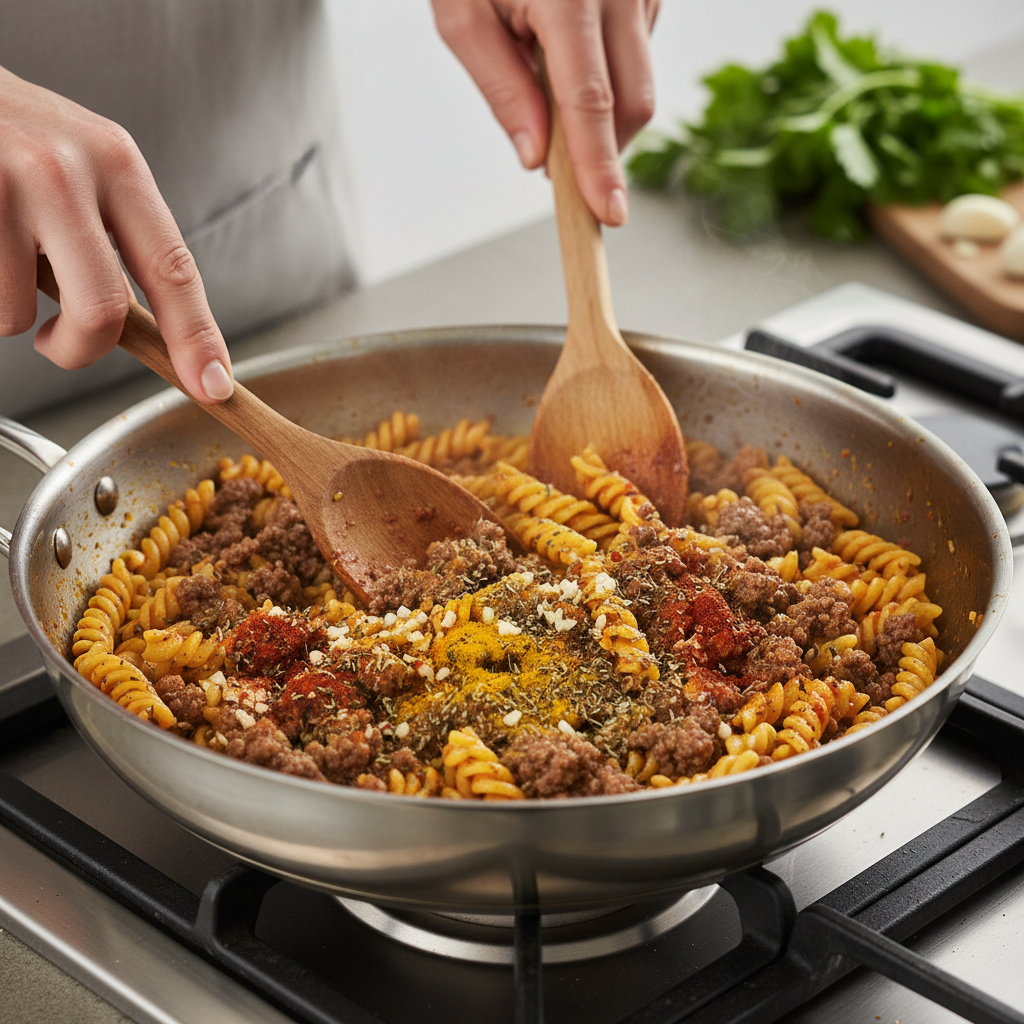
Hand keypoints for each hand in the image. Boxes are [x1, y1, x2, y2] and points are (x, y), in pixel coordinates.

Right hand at [0, 66, 232, 402]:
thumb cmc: (6, 132)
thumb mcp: (79, 163)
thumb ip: (114, 233)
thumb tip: (148, 325)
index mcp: (116, 163)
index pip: (173, 269)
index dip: (196, 338)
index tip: (214, 385)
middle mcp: (65, 170)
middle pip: (100, 312)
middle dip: (79, 349)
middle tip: (57, 341)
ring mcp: (4, 187)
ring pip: (18, 315)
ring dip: (7, 308)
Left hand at [431, 0, 658, 226]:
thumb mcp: (463, 14)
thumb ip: (501, 88)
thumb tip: (535, 156)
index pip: (590, 103)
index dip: (599, 166)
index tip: (608, 213)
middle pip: (633, 103)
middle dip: (602, 147)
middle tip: (554, 156)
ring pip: (641, 83)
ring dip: (601, 108)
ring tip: (548, 67)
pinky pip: (641, 53)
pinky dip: (610, 74)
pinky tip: (572, 47)